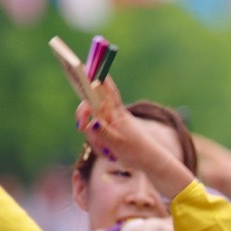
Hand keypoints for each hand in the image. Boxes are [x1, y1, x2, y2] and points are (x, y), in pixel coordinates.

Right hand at [76, 79, 193, 200]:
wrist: (151, 163)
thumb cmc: (137, 152)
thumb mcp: (118, 144)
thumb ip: (103, 133)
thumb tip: (91, 122)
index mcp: (117, 113)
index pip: (106, 90)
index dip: (98, 78)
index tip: (87, 67)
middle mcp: (113, 115)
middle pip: (91, 108)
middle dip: (84, 117)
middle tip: (79, 126)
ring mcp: (111, 124)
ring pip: (92, 125)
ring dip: (94, 139)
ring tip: (107, 153)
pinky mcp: (111, 133)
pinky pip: (97, 136)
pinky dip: (99, 145)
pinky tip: (108, 154)